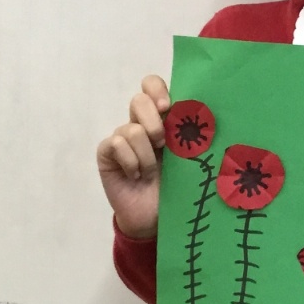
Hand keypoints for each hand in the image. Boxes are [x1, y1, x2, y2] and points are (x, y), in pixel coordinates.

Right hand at [96, 75, 171, 239]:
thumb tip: (196, 113)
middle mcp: (139, 124)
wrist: (153, 217)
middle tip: (162, 144)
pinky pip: (116, 144)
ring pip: (132, 129)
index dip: (157, 89)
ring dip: (146, 156)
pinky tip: (135, 176)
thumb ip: (186, 134)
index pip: (152, 85)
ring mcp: (121, 137)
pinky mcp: (107, 152)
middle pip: (139, 100)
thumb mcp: (185, 158)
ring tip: (149, 173)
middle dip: (153, 122)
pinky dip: (130, 162)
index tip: (168, 107)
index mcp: (161, 119)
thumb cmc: (174, 186)